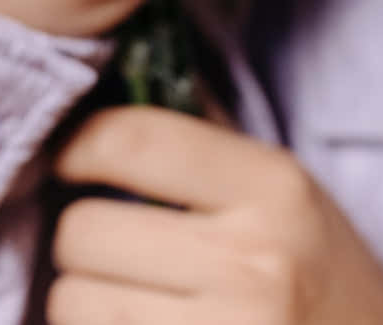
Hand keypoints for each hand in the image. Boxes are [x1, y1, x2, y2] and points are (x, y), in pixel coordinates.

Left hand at [49, 105, 382, 324]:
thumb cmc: (313, 266)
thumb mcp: (277, 185)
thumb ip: (198, 139)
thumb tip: (111, 80)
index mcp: (272, 189)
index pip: (134, 142)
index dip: (78, 145)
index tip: (69, 157)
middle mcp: (253, 264)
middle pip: (84, 232)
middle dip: (81, 236)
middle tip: (107, 245)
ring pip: (73, 304)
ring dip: (80, 299)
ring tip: (122, 296)